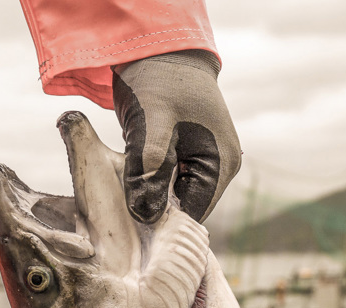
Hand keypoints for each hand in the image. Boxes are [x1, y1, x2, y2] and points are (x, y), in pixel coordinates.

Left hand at [113, 50, 240, 223]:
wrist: (158, 48)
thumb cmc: (161, 82)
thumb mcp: (152, 127)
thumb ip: (149, 172)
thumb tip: (145, 215)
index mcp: (221, 164)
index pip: (193, 214)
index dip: (163, 220)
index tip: (132, 218)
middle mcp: (220, 166)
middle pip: (184, 206)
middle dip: (155, 205)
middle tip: (124, 199)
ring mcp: (205, 159)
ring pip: (173, 193)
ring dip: (149, 190)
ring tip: (126, 181)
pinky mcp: (187, 153)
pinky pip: (168, 178)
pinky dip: (149, 177)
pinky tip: (131, 168)